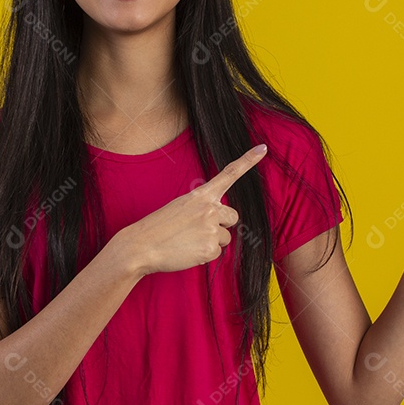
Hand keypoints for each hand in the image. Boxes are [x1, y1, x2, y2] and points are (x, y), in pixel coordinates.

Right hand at [114, 144, 267, 275]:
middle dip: (221, 225)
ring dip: (210, 242)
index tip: (262, 149)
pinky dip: (203, 255)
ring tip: (187, 241)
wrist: (141, 245)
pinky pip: (216, 253)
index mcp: (200, 195)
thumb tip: (217, 223)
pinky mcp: (210, 248)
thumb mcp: (180, 208)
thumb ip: (201, 208)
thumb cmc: (159, 227)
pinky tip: (187, 251)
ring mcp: (211, 228)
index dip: (248, 161)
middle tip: (197, 230)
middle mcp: (209, 208)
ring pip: (225, 238)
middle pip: (232, 217)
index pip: (229, 174)